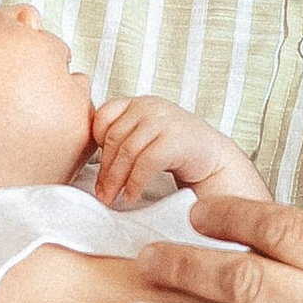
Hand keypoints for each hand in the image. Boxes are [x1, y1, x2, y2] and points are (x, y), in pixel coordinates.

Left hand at [91, 95, 264, 209]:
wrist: (214, 159)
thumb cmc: (175, 152)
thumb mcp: (145, 137)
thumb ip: (123, 138)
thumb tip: (89, 166)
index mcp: (138, 103)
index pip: (103, 115)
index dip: (96, 143)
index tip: (98, 167)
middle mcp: (150, 105)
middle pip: (114, 137)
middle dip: (105, 170)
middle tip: (102, 194)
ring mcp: (164, 119)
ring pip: (128, 151)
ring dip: (116, 179)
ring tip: (113, 199)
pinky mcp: (176, 138)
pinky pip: (146, 162)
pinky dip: (135, 182)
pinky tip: (131, 196)